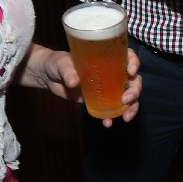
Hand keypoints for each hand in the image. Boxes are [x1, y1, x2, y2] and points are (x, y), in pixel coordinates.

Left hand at [21, 43, 141, 125]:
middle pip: (133, 81)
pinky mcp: (100, 101)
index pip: (128, 57)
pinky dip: (112, 117)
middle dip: (134, 91)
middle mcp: (112, 72)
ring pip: (128, 97)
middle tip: (125, 99)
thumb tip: (73, 82)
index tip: (131, 72)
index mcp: (108, 58)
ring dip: (131, 107)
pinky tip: (107, 123)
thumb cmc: (57, 63)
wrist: (48, 76)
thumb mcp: (62, 64)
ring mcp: (108, 88)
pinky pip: (111, 110)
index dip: (134, 63)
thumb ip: (68, 72)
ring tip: (125, 117)